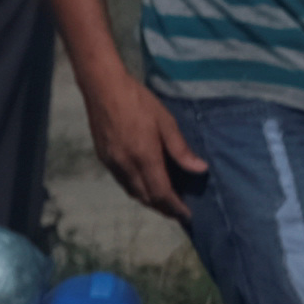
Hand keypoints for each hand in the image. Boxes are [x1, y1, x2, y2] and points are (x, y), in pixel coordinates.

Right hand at [86, 70, 208, 220]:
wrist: (103, 87)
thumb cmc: (138, 101)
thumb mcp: (166, 121)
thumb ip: (181, 149)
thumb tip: (200, 169)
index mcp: (144, 157)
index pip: (161, 192)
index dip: (174, 207)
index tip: (187, 215)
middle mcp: (125, 165)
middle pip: (145, 197)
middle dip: (162, 208)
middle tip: (178, 213)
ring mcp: (112, 162)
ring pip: (132, 191)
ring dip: (148, 200)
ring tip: (164, 203)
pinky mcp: (103, 157)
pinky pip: (122, 182)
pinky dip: (136, 189)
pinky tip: (145, 185)